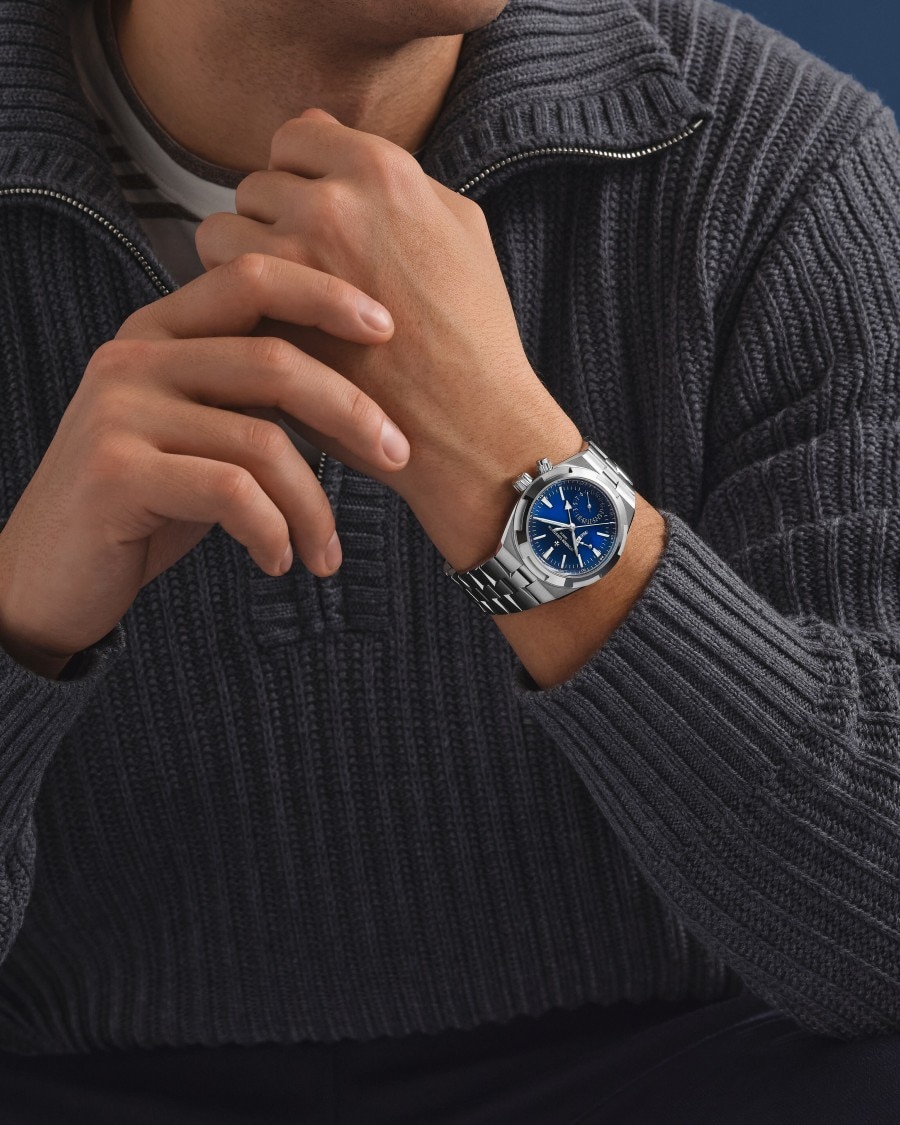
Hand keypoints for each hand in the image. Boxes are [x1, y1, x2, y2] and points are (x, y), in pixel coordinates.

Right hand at [0, 255, 407, 673]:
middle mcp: (134, 356)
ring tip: (324, 553)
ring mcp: (119, 411)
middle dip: (353, 413)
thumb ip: (247, 394)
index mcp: (158, 332)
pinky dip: (272, 532)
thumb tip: (353, 381)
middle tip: (398, 458)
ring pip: (262, 442)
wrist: (46, 576)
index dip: (326, 294)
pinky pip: (232, 493)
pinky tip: (278, 561)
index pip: (252, 280)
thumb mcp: (197, 432)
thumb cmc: (142, 504)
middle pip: (274, 361)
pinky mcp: (116, 472)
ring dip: (314, 507)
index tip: (388, 329)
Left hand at [195, 107, 581, 568]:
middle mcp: (330, 204)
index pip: (300, 136)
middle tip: (304, 275)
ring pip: (221, 235)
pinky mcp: (267, 322)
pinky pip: (217, 296)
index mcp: (381, 170)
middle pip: (256, 185)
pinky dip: (234, 313)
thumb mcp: (462, 227)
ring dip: (241, 266)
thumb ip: (400, 180)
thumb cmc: (475, 333)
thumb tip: (337, 149)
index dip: (302, 176)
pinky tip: (271, 337)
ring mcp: (292, 265)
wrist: (472, 426)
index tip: (315, 218)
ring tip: (283, 307)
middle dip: (272, 223)